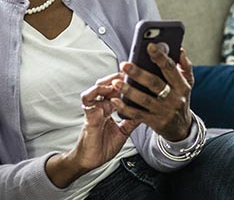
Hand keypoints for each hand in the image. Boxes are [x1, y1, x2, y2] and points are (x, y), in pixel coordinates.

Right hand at [46, 72, 141, 187]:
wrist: (91, 160)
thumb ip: (132, 121)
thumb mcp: (123, 132)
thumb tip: (146, 113)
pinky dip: (94, 92)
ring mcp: (94, 109)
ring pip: (98, 88)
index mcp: (109, 109)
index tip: (136, 78)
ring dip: (107, 82)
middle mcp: (101, 106)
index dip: (125, 84)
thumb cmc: (103, 147)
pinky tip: (102, 88)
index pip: (117, 92)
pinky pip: (87, 99)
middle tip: (129, 73)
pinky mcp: (88, 114)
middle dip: (118, 78)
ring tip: (117, 79)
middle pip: (109, 86)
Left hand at [112, 44, 194, 141]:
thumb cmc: (180, 99)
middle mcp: (174, 98)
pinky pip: (137, 114)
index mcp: (182, 85)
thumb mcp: (187, 83)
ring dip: (129, 90)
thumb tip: (179, 49)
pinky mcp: (155, 122)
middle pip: (155, 83)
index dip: (160, 56)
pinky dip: (125, 108)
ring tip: (116, 82)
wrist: (181, 128)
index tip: (149, 46)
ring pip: (144, 100)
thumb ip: (184, 65)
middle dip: (138, 73)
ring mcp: (164, 111)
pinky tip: (115, 100)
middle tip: (124, 65)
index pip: (170, 68)